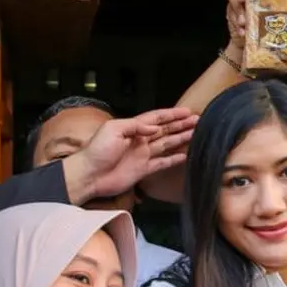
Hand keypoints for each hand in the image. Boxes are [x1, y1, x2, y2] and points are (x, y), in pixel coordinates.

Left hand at [63, 107, 197, 204]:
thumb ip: (134, 126)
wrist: (89, 175)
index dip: (171, 114)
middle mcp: (140, 140)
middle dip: (180, 124)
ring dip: (180, 138)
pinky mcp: (143, 170)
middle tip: (197, 120)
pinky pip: (162, 162)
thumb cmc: (97, 151)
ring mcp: (142, 155)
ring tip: (196, 133)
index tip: (186, 111)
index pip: (156, 118)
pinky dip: (174, 159)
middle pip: (164, 130)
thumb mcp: (113, 130)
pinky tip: (185, 155)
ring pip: (166, 144)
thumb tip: (154, 128)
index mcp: (132, 128)